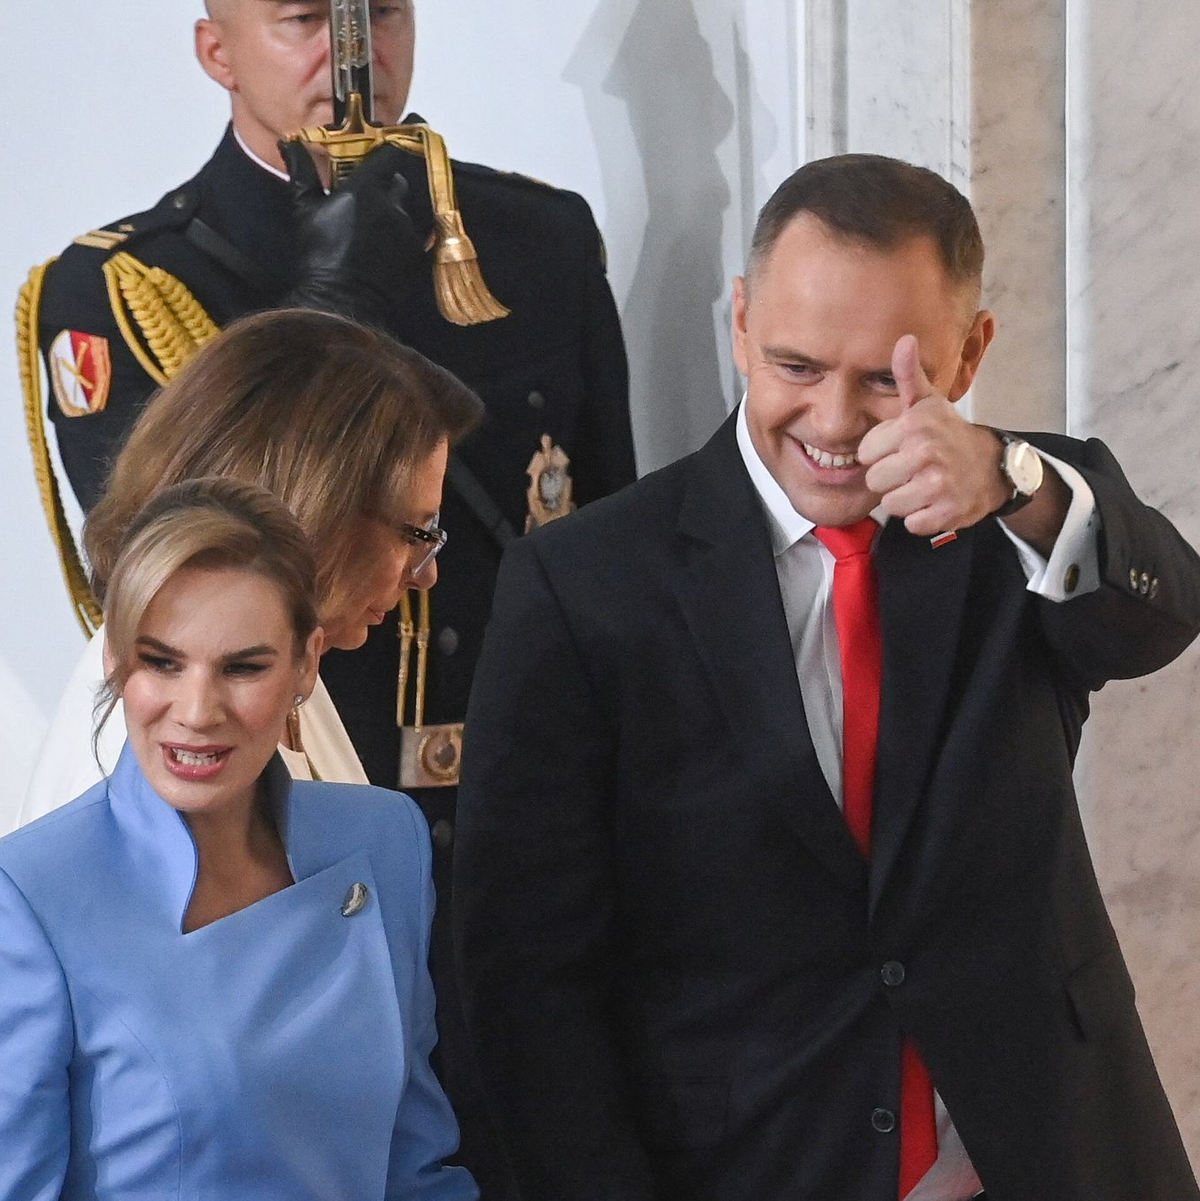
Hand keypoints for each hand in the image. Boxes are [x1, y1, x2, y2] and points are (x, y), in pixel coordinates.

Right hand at [279, 139, 426, 324]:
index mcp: (366, 188)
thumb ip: (303, 172)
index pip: (388, 155)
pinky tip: (387, 249)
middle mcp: (393, 205)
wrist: (340, 301)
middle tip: (368, 201)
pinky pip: (418, 235)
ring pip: (408, 210)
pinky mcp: (419, 253)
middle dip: (386, 187)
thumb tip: (291, 143)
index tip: (378, 154)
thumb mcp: (305, 210)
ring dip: (395, 214)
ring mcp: (409, 230)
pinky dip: (405, 237)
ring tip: (376, 231)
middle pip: (398, 183)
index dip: (385, 152)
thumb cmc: (318, 254)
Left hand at [857, 335, 1008, 536]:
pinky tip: (935, 501)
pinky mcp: (948, 513)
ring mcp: (938, 485)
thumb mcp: (928, 403)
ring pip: (892, 505)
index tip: (901, 449)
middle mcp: (926, 453)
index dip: (880, 454)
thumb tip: (904, 340)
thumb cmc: (949, 434)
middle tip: (913, 470)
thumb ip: (908, 376)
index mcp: (914, 426)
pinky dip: (922, 518)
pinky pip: (912, 524)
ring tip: (923, 485)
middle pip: (876, 482)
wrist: (993, 466)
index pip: (865, 454)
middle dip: (891, 480)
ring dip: (905, 500)